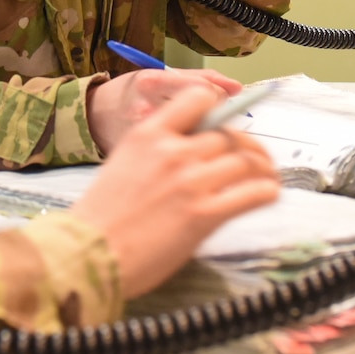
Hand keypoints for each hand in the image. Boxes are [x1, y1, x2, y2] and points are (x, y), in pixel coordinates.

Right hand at [72, 81, 282, 296]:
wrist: (88, 254)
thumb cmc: (100, 217)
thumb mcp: (122, 164)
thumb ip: (156, 151)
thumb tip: (193, 151)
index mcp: (149, 134)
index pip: (199, 99)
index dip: (219, 111)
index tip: (225, 127)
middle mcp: (173, 151)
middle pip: (230, 136)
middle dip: (246, 148)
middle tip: (253, 162)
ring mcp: (190, 182)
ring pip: (247, 162)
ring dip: (263, 170)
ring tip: (266, 179)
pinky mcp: (204, 215)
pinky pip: (254, 193)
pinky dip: (266, 192)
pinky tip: (265, 196)